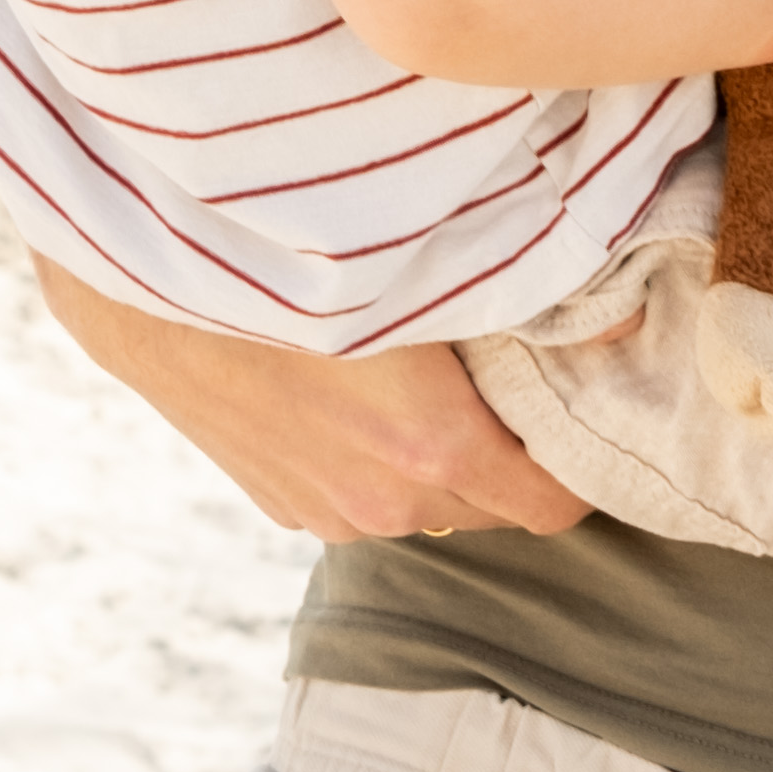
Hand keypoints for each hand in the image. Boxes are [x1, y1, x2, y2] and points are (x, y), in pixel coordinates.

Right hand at [30, 267, 586, 544]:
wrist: (143, 281)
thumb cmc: (291, 259)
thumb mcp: (426, 270)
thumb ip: (532, 307)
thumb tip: (628, 326)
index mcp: (434, 455)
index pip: (553, 507)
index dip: (578, 464)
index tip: (584, 419)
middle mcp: (382, 505)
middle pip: (491, 508)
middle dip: (510, 458)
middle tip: (510, 385)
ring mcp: (322, 512)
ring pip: (422, 505)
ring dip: (436, 461)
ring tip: (427, 382)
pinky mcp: (275, 503)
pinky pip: (360, 496)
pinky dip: (375, 461)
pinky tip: (358, 395)